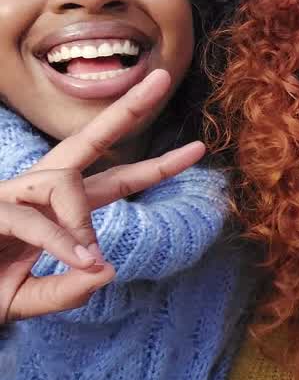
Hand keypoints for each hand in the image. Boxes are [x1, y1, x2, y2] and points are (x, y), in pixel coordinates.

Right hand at [0, 70, 206, 321]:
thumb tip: (106, 273)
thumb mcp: (29, 301)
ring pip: (61, 180)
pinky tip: (78, 258)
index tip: (199, 148)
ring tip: (87, 256)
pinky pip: (31, 218)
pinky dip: (59, 240)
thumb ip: (66, 292)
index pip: (115, 181)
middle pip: (87, 141)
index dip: (157, 165)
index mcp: (59, 210)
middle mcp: (38, 192)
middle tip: (160, 78)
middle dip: (126, 110)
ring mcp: (11, 196)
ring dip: (80, 217)